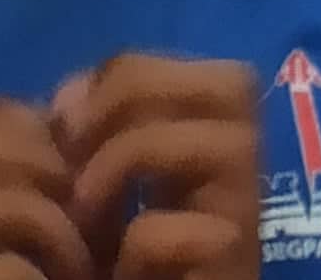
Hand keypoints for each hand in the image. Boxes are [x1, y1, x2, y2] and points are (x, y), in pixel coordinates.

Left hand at [53, 56, 260, 278]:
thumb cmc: (121, 255)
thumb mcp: (94, 179)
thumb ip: (87, 126)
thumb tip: (69, 94)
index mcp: (213, 132)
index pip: (201, 61)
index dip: (124, 74)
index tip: (69, 124)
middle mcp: (248, 169)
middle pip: (230, 84)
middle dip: (133, 99)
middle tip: (77, 150)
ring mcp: (251, 222)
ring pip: (222, 144)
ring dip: (128, 161)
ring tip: (85, 211)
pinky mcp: (240, 269)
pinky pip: (196, 232)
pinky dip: (143, 245)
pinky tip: (123, 270)